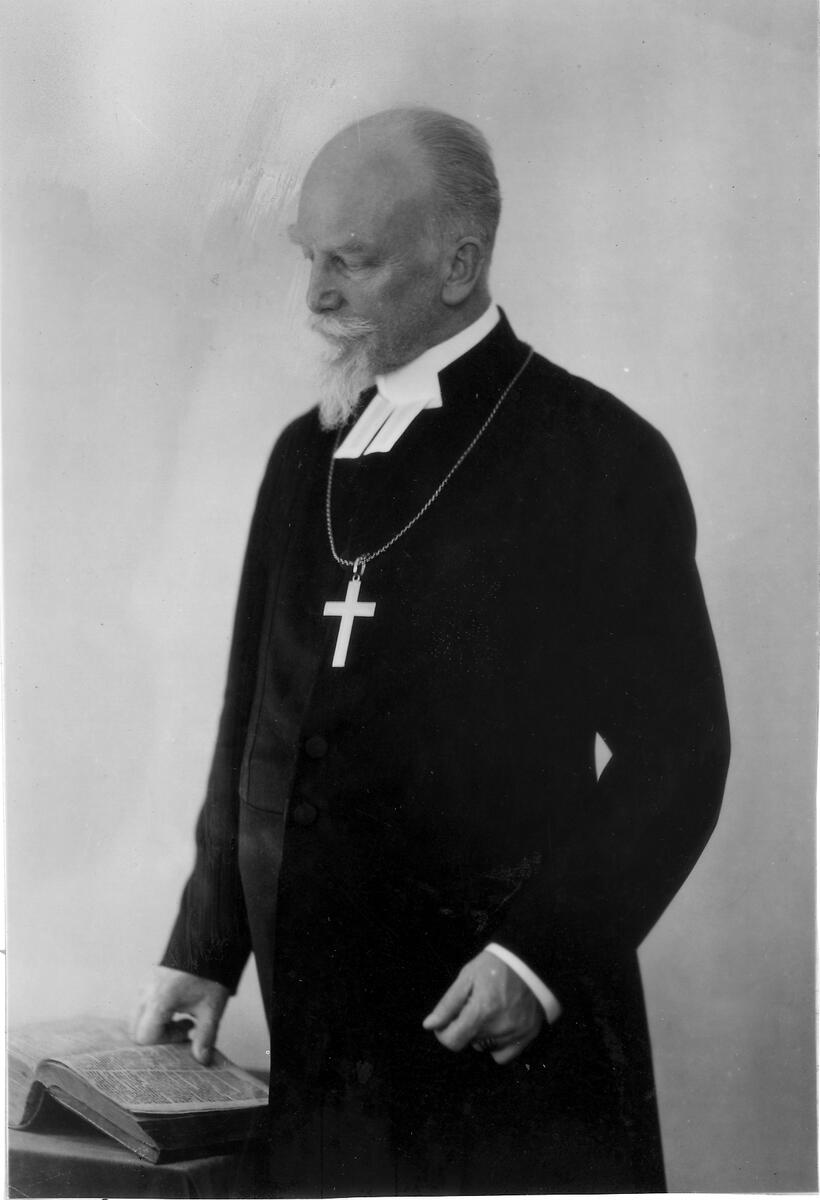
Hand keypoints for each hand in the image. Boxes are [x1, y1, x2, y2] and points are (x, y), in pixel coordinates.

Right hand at [131, 966, 228, 1065]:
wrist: (209, 943)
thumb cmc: (210, 975)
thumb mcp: (211, 1008)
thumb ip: (205, 1036)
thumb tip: (201, 1060)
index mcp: (160, 1000)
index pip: (146, 1036)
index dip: (165, 1041)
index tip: (186, 1032)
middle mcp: (146, 992)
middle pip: (136, 1030)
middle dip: (157, 1037)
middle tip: (183, 1029)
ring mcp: (145, 985)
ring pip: (137, 1018)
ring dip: (155, 1025)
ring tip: (181, 1018)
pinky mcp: (148, 980)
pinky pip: (142, 1005)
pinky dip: (153, 1014)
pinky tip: (176, 1009)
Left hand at [422, 950, 543, 1064]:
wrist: (530, 961)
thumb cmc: (494, 966)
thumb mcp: (466, 977)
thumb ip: (448, 1004)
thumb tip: (429, 1025)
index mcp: (480, 1012)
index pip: (453, 1041)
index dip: (444, 1033)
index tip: (447, 1021)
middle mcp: (498, 1029)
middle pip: (468, 1042)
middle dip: (464, 1028)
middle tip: (471, 1007)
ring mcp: (514, 1035)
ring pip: (485, 1048)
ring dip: (480, 1035)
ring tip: (487, 1013)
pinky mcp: (527, 1036)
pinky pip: (504, 1055)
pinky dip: (497, 1046)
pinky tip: (498, 1028)